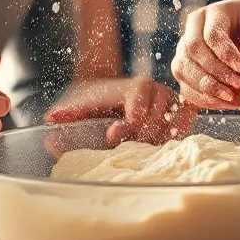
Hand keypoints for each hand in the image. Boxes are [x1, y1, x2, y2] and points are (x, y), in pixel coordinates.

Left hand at [45, 77, 197, 146]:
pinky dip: (179, 133)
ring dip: (158, 139)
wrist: (111, 94)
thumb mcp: (78, 105)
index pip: (137, 95)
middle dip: (141, 134)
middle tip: (126, 150)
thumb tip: (51, 119)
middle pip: (156, 113)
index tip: (114, 133)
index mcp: (133, 86)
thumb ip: (67, 113)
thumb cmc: (95, 102)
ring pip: (173, 121)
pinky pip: (187, 122)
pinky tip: (163, 148)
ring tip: (143, 153)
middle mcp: (156, 90)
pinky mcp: (181, 113)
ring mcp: (171, 101)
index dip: (130, 113)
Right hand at [170, 0, 239, 109]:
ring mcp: (184, 49)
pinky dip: (203, 98)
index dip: (224, 53)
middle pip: (192, 51)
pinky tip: (224, 103)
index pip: (210, 34)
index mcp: (211, 13)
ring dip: (206, 88)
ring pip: (183, 69)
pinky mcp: (185, 69)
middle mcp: (191, 29)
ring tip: (231, 99)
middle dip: (214, 73)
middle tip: (237, 87)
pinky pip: (185, 86)